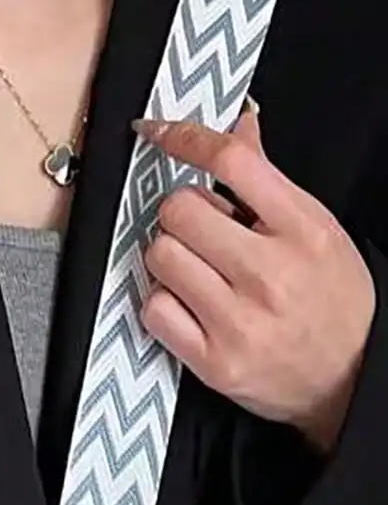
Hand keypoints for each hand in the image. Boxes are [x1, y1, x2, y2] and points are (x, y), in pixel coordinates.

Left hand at [133, 104, 376, 453]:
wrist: (350, 377)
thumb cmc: (332, 301)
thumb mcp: (317, 230)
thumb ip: (269, 182)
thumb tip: (238, 127)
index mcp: (303, 230)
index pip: (233, 162)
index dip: (185, 138)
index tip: (159, 132)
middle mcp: (270, 273)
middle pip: (180, 210)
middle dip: (182, 214)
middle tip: (202, 231)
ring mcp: (239, 320)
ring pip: (160, 256)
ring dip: (169, 258)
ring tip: (199, 270)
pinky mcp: (213, 361)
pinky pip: (154, 309)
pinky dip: (162, 302)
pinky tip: (188, 303)